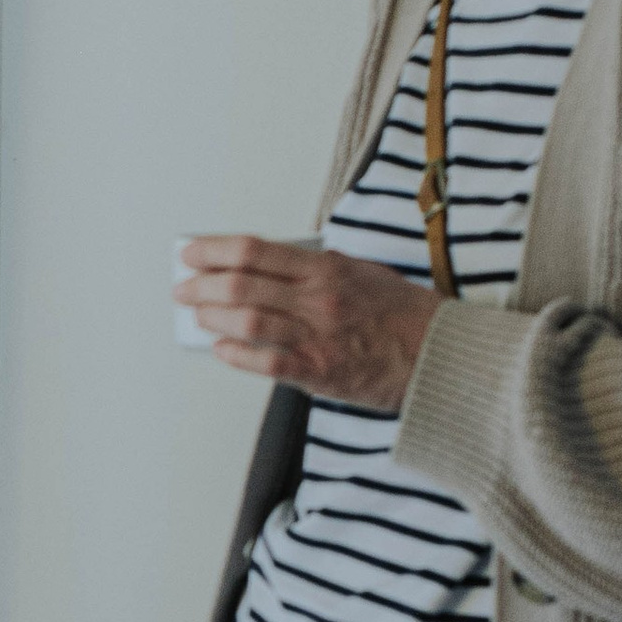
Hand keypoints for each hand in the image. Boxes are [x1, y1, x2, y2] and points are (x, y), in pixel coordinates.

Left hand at [175, 237, 436, 409]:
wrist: (438, 355)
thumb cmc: (401, 314)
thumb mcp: (360, 273)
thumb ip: (314, 269)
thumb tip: (262, 269)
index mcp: (326, 268)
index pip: (255, 251)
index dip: (214, 250)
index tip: (191, 252)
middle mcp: (318, 299)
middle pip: (241, 285)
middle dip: (201, 285)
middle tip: (182, 287)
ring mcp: (317, 336)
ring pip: (247, 322)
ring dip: (213, 317)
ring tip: (197, 315)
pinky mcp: (319, 372)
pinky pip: (266, 363)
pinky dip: (236, 355)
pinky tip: (220, 349)